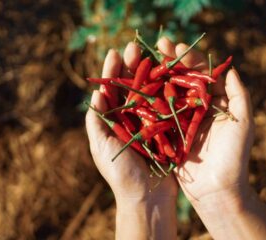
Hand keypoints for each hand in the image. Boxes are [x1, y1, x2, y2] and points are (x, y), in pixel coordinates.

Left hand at [85, 43, 177, 238]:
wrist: (147, 197)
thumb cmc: (121, 174)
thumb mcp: (102, 147)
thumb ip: (97, 122)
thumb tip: (95, 94)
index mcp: (114, 121)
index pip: (112, 91)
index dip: (112, 72)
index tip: (115, 54)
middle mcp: (132, 118)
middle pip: (131, 87)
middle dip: (131, 67)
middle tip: (134, 48)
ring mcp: (150, 122)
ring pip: (150, 92)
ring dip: (150, 73)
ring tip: (152, 55)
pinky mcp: (167, 129)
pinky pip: (167, 106)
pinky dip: (168, 90)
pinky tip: (170, 75)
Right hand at [157, 37, 265, 239]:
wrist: (217, 190)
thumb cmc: (234, 157)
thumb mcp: (243, 123)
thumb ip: (239, 94)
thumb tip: (230, 67)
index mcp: (213, 103)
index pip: (200, 74)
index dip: (188, 58)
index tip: (176, 45)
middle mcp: (195, 108)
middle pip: (181, 79)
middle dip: (169, 61)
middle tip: (157, 44)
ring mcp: (180, 120)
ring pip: (166, 93)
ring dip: (155, 76)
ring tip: (143, 60)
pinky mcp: (167, 134)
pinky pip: (156, 114)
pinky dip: (147, 100)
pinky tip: (136, 87)